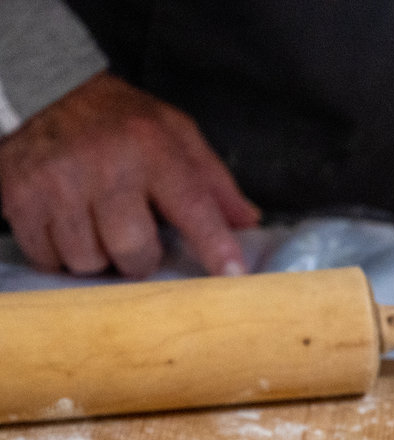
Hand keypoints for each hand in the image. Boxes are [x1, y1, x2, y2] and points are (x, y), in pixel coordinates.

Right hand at [0, 72, 258, 276]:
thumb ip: (213, 180)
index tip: (233, 273)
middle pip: (133, 251)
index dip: (214, 245)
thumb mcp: (173, 132)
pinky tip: (68, 227)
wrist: (42, 90)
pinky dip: (61, 253)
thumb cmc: (117, 119)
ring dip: (99, 257)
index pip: (192, 206)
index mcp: (151, 147)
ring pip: (88, 261)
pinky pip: (48, 258)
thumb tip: (247, 222)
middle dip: (141, 258)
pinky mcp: (19, 199)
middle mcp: (104, 166)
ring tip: (98, 227)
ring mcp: (57, 184)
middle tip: (137, 239)